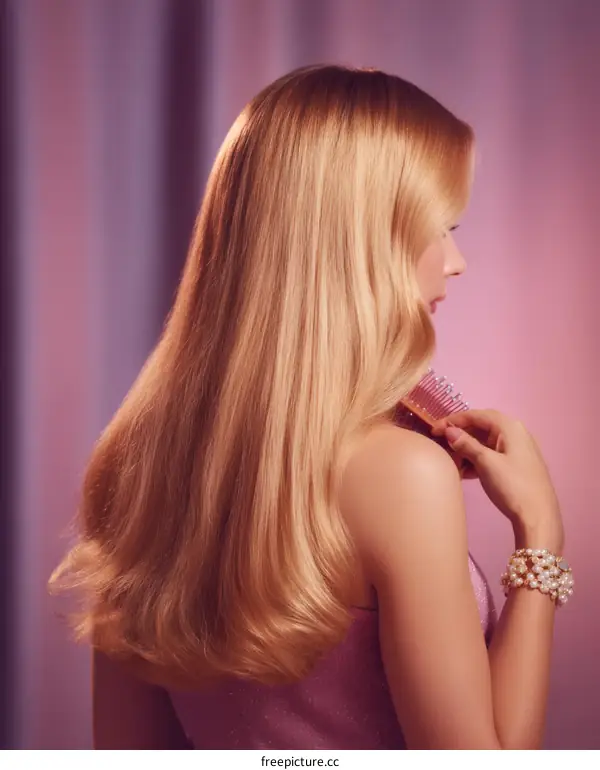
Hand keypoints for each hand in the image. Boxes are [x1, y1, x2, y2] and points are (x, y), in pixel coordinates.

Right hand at [432, 409, 563, 546]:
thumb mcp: (486, 463)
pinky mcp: (516, 465)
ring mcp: (517, 450)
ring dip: (467, 450)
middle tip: (441, 444)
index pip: (477, 415)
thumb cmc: (512, 485)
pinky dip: (477, 460)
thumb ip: (466, 444)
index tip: (434, 430)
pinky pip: (492, 455)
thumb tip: (450, 431)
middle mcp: (515, 433)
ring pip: (486, 443)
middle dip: (460, 435)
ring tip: (452, 461)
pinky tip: (465, 472)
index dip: (454, 420)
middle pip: (481, 427)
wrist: (538, 516)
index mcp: (509, 427)